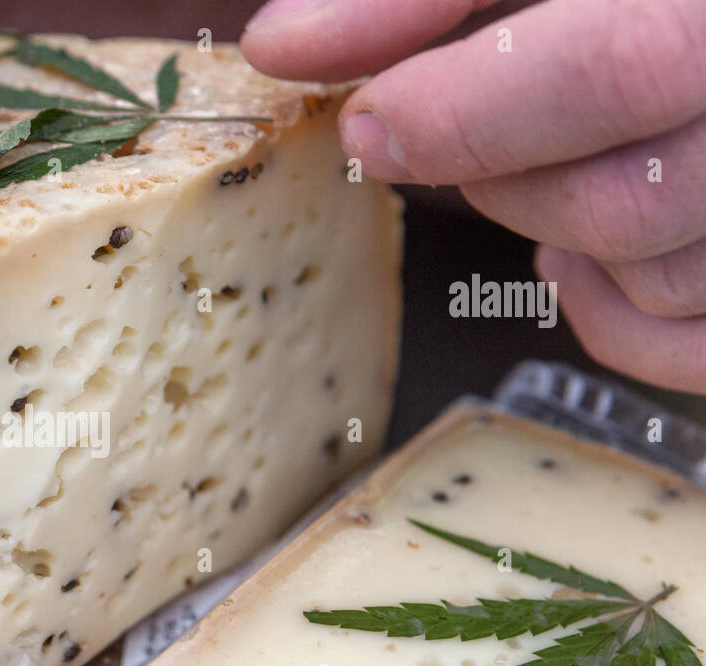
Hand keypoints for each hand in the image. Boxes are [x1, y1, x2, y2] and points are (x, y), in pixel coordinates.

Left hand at [242, 0, 705, 393]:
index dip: (463, 113)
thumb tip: (283, 44)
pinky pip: (693, 348)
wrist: (691, 14)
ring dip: (552, 235)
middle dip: (499, 178)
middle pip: (619, 205)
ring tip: (542, 157)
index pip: (613, 72)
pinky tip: (573, 248)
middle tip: (467, 126)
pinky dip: (609, 317)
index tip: (371, 122)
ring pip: (653, 280)